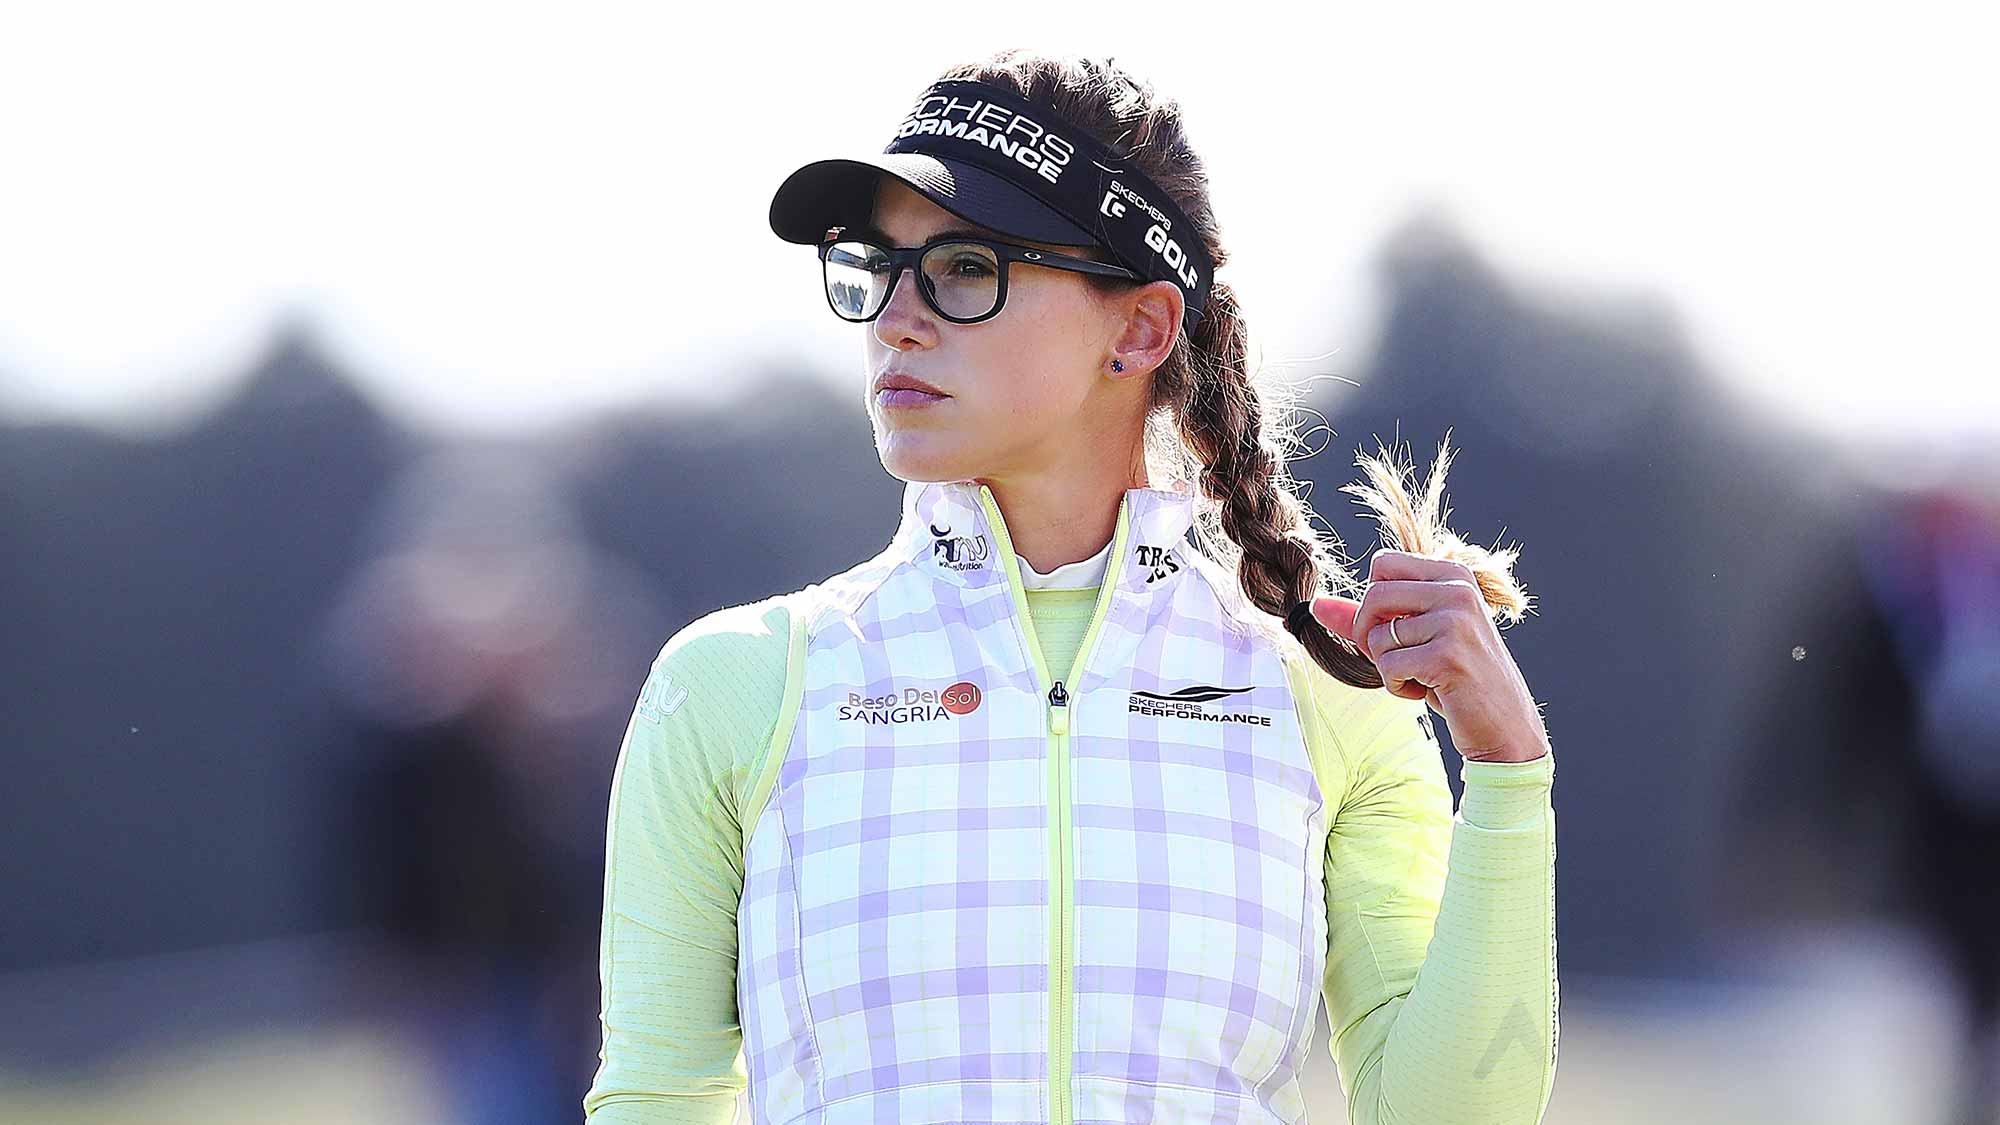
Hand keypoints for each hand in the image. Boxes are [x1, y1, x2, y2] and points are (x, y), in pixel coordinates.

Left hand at [1311, 550, 1550, 763]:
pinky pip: (1388, 666)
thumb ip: (1369, 618)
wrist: (1505, 726)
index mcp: (1454, 575)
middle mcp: (1458, 590)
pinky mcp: (1447, 656)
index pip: (1382, 565)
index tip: (1395, 630)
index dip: (1373, 603)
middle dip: (1369, 633)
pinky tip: (1428, 691)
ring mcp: (1455, 621)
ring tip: (1422, 677)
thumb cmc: (1456, 679)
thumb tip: (1316, 604)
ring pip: (1377, 636)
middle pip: (1373, 595)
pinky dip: (1397, 686)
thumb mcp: (1416, 639)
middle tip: (1397, 658)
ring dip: (1389, 667)